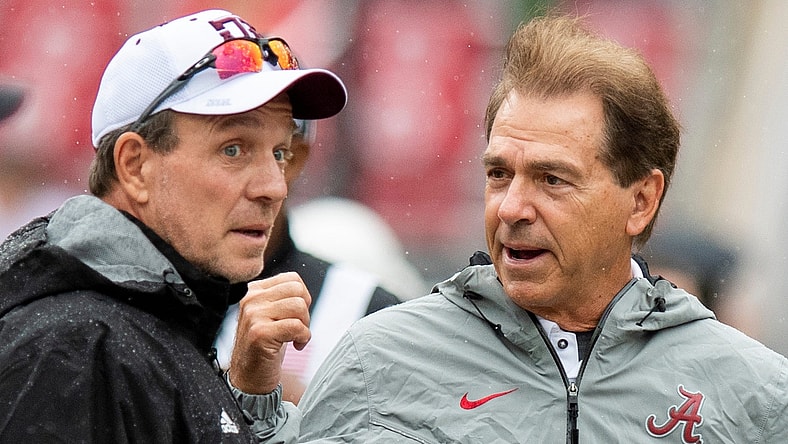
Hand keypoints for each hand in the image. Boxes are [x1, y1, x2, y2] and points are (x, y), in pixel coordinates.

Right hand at [228, 272, 310, 393]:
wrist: (249, 378)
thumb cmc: (265, 347)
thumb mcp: (271, 315)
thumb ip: (282, 298)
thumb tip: (303, 290)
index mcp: (254, 291)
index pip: (292, 278)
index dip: (303, 297)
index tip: (296, 316)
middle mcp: (251, 300)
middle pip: (297, 290)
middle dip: (306, 311)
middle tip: (299, 328)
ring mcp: (253, 316)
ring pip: (298, 306)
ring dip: (305, 325)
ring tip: (296, 337)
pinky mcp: (260, 333)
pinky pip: (296, 326)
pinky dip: (303, 337)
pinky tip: (296, 346)